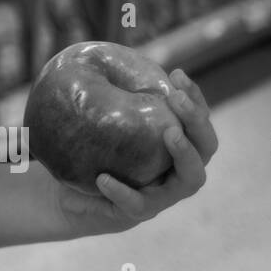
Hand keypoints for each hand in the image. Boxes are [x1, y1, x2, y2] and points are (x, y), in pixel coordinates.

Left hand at [50, 69, 218, 235]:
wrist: (65, 194)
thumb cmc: (85, 150)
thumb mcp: (93, 120)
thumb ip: (99, 95)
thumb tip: (88, 55)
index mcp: (174, 146)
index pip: (196, 120)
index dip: (195, 98)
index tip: (177, 74)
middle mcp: (177, 171)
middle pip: (205, 148)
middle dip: (197, 121)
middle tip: (176, 99)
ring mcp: (162, 196)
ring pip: (191, 179)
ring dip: (185, 154)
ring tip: (170, 134)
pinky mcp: (138, 215)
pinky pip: (138, 206)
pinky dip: (123, 191)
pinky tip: (103, 178)